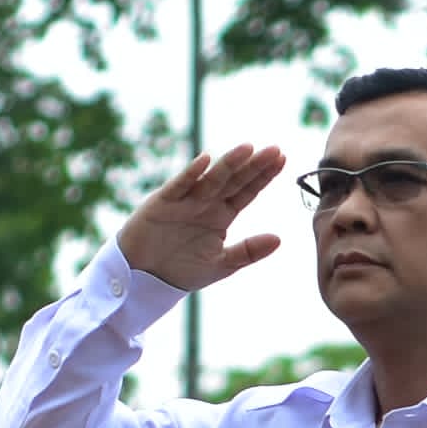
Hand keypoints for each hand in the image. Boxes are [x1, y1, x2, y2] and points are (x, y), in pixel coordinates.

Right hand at [118, 141, 288, 291]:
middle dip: (253, 165)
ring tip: (248, 148)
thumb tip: (279, 239)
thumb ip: (248, 251)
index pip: (247, 191)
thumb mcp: (221, 264)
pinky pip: (178, 186)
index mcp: (221, 215)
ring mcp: (184, 201)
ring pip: (210, 179)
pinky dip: (191, 174)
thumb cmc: (181, 270)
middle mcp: (205, 203)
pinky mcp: (162, 203)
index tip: (283, 159)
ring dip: (228, 164)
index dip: (263, 176)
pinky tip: (205, 160)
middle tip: (274, 150)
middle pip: (233, 180)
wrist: (144, 279)